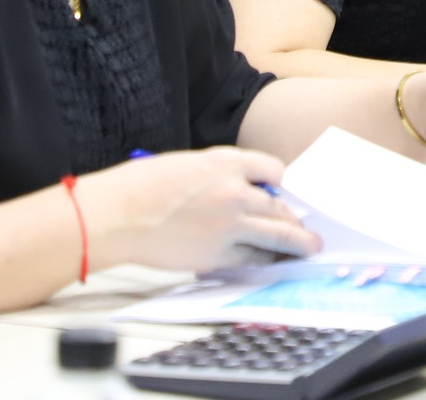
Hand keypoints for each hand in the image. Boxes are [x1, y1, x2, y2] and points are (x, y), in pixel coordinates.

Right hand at [82, 146, 319, 272]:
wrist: (117, 215)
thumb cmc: (141, 186)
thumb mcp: (187, 165)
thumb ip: (218, 175)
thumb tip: (240, 190)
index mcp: (225, 163)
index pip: (273, 169)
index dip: (279, 182)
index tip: (281, 190)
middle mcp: (235, 192)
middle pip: (280, 206)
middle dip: (295, 218)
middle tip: (306, 227)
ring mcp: (229, 226)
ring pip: (277, 236)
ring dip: (296, 243)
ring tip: (308, 248)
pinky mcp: (217, 255)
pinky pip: (252, 259)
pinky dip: (264, 260)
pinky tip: (271, 261)